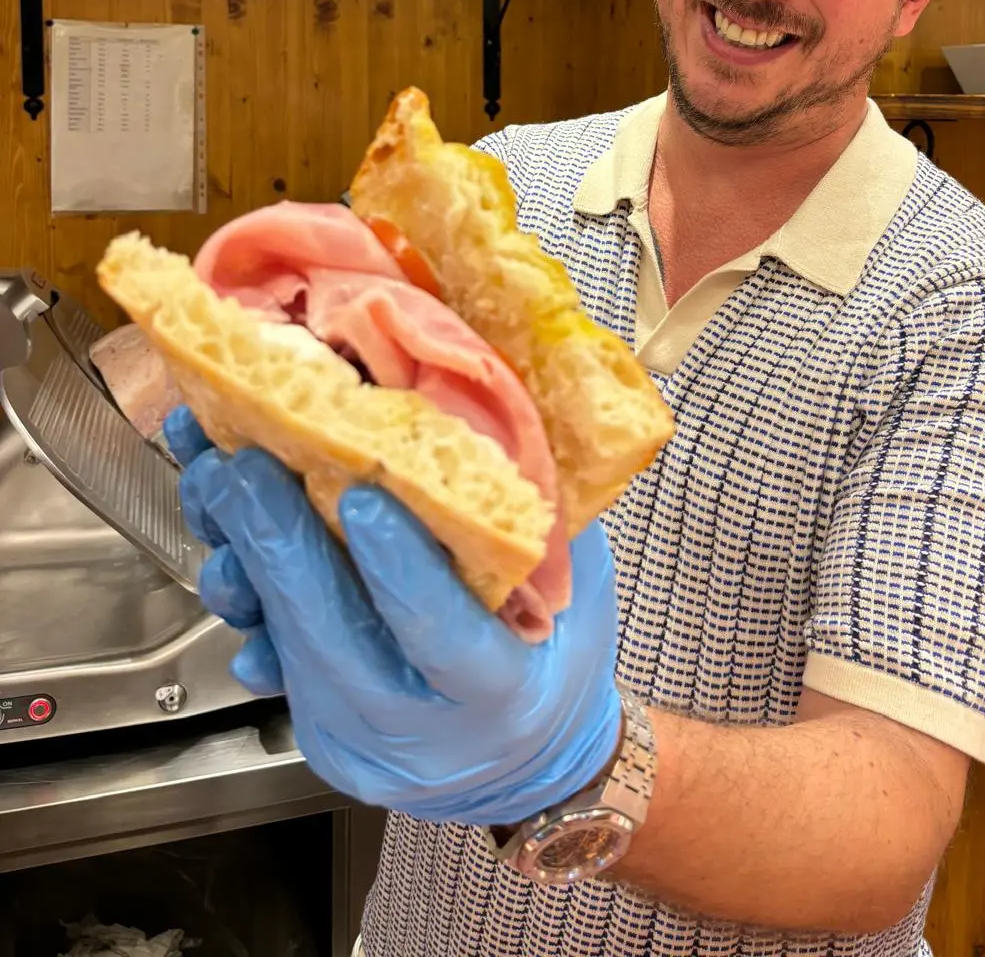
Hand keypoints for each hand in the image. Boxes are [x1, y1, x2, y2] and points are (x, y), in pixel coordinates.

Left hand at [165, 408, 622, 823]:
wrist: (529, 761)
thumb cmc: (558, 656)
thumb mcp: (579, 589)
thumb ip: (537, 520)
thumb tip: (488, 414)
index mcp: (500, 692)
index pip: (442, 631)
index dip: (400, 564)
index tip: (361, 494)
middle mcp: (421, 730)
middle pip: (336, 637)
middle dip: (283, 541)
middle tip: (245, 461)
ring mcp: (359, 739)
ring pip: (287, 647)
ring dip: (242, 555)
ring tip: (214, 478)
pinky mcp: (317, 730)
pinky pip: (272, 656)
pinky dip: (244, 588)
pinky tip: (219, 531)